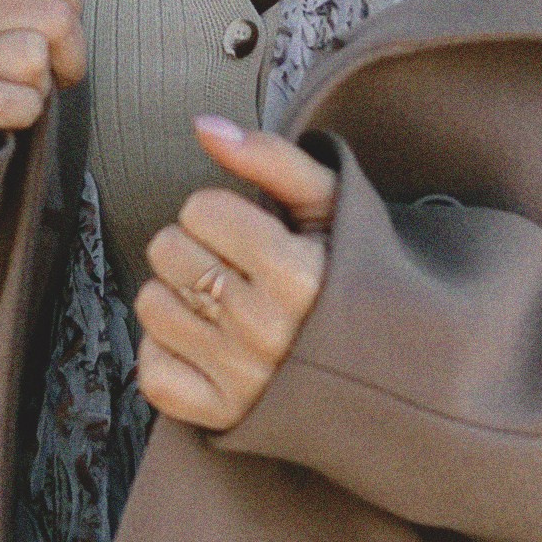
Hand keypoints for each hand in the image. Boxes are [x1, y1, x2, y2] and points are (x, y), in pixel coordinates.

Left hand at [135, 117, 338, 431]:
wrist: (389, 373)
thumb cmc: (354, 281)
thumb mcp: (332, 209)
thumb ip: (270, 159)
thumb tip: (204, 126)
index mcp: (297, 273)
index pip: (200, 209)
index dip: (218, 211)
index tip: (246, 230)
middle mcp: (265, 328)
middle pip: (168, 251)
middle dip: (195, 248)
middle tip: (233, 265)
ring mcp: (239, 376)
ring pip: (152, 304)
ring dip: (178, 297)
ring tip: (221, 302)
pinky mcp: (219, 414)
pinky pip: (152, 372)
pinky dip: (167, 353)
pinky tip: (204, 342)